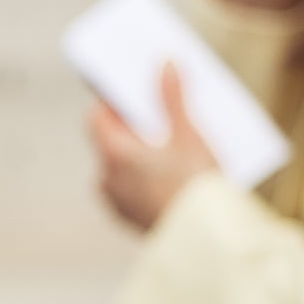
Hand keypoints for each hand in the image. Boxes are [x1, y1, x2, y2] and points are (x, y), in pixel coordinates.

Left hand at [91, 63, 214, 233]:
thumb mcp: (188, 133)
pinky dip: (148, 178)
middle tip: (158, 109)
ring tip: (172, 141)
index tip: (131, 87)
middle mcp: (107, 180)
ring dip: (142, 154)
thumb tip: (165, 63)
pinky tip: (175, 172)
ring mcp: (118, 204)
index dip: (113, 99)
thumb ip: (173, 97)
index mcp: (112, 154)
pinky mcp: (133, 221)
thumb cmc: (195, 184)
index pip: (98, 117)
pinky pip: (135, 190)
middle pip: (112, 142)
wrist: (205, 240)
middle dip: (134, 126)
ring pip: (124, 168)